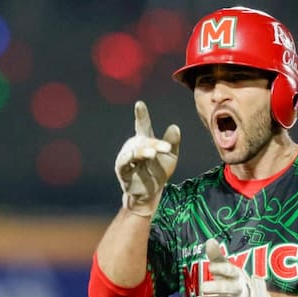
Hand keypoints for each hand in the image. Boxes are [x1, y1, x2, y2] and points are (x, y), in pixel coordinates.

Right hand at [115, 100, 179, 216]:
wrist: (152, 192)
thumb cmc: (159, 171)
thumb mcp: (170, 156)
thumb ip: (172, 142)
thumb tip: (175, 127)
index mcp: (145, 140)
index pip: (143, 125)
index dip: (141, 115)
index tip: (139, 104)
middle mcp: (134, 146)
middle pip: (144, 141)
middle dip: (155, 144)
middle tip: (167, 147)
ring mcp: (127, 157)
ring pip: (134, 151)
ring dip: (143, 151)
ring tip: (152, 153)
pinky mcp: (122, 170)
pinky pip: (123, 163)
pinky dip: (127, 159)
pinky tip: (132, 156)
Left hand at [193, 239, 272, 296]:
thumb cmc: (234, 282)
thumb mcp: (227, 268)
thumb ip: (217, 256)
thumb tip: (209, 241)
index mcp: (238, 276)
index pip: (231, 271)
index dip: (221, 269)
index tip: (211, 268)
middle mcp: (240, 291)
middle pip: (229, 289)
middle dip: (217, 288)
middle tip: (202, 288)